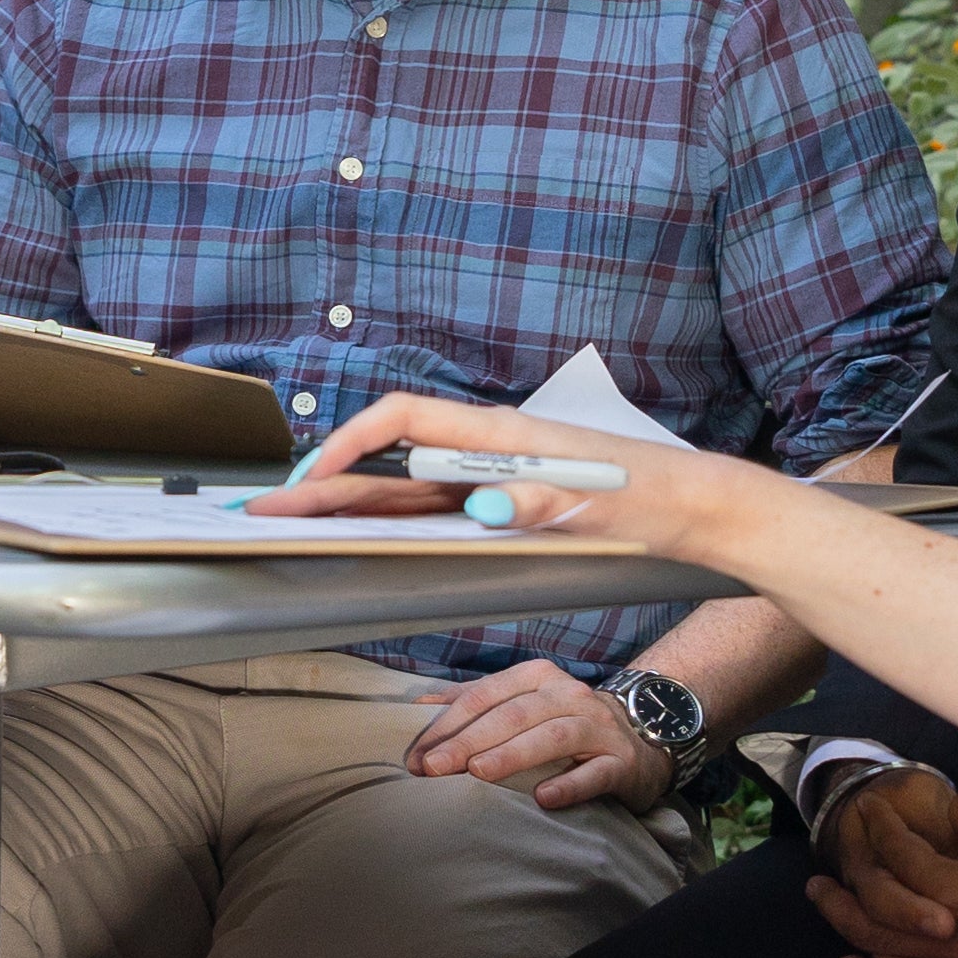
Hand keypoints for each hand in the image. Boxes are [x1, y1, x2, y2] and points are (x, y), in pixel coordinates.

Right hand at [241, 391, 758, 556]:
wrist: (693, 509)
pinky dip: (382, 519)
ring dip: (344, 503)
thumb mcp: (599, 498)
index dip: (352, 442)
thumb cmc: (649, 496)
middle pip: (387, 462)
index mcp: (500, 435)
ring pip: (399, 488)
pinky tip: (356, 534)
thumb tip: (485, 508)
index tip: (314, 475)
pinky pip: (426, 509)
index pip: (405, 422)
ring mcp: (488, 478)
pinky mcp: (498, 504)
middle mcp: (484, 450)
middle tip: (265, 510)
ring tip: (291, 522)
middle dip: (324, 483)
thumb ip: (540, 501)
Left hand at [402, 658, 673, 813]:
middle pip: (513, 715)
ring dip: (512, 754)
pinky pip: (595, 773)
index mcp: (537, 678)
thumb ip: (477, 702)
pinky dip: (569, 784)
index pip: (485, 696)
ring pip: (551, 736)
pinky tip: (544, 799)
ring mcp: (597, 727)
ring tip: (478, 773)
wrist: (641, 737)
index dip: (448, 725)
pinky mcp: (621, 762)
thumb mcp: (523, 702)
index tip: (416, 755)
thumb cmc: (566, 722)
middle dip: (469, 741)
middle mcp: (568, 696)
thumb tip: (420, 706)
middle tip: (433, 768)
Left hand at [807, 767, 957, 957]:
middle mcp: (957, 945)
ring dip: (854, 940)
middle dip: (840, 897)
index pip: (896, 862)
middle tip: (818, 881)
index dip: (879, 832)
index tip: (871, 814)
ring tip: (831, 917)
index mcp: (957, 894)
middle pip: (875, 924)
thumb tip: (937, 827)